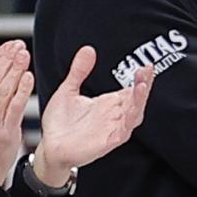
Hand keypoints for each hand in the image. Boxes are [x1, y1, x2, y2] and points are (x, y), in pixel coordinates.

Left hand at [28, 43, 159, 185]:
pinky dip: (127, 123)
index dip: (141, 78)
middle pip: (136, 100)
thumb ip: (79, 71)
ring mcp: (112, 130)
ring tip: (142, 86)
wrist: (49, 147)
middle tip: (147, 71)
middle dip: (144, 86)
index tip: (146, 65)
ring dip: (139, 102)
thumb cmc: (60, 123)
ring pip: (133, 116)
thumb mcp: (68, 90)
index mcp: (109, 104)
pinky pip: (122, 133)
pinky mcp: (106, 143)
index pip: (131, 89)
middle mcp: (114, 116)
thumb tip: (88, 49)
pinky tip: (130, 113)